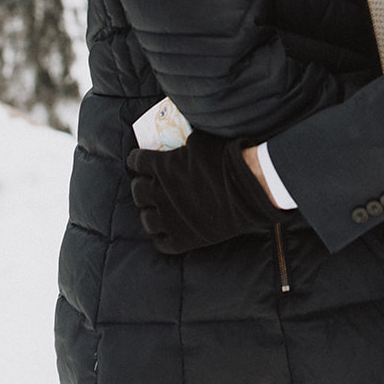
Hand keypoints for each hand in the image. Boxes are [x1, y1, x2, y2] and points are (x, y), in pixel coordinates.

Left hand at [127, 130, 287, 254]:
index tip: (137, 161)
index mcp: (162, 167)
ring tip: (155, 210)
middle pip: (138, 191)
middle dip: (140, 187)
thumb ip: (183, 144)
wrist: (247, 187)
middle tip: (146, 185)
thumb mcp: (200, 140)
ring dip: (149, 213)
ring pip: (146, 219)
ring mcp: (170, 219)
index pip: (136, 162)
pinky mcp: (182, 239)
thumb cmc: (227, 158)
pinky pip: (161, 243)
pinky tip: (165, 232)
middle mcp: (160, 193)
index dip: (135, 161)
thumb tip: (181, 142)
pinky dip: (161, 237)